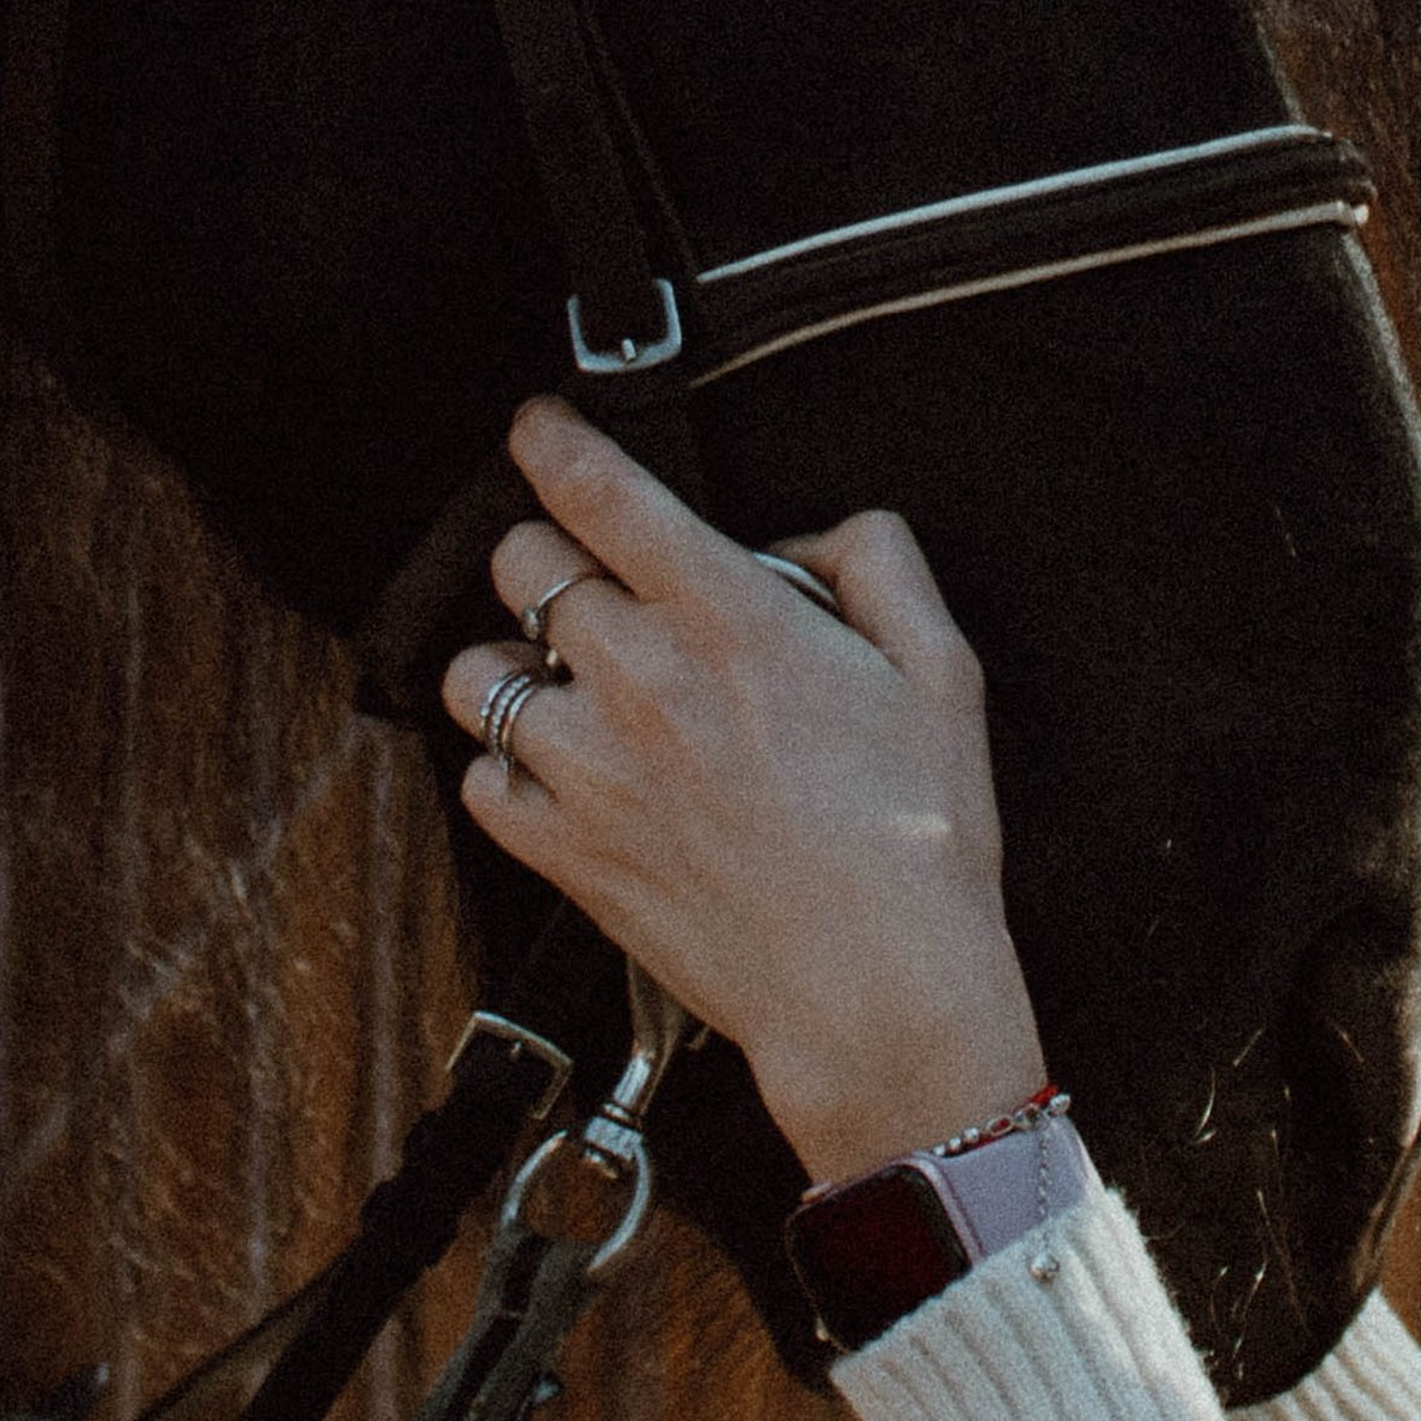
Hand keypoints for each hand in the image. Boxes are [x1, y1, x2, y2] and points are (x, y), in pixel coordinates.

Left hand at [441, 397, 1045, 1186]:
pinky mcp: (563, 854)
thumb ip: (878, 563)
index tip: (542, 428)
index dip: (554, 440)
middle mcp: (640, 680)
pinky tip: (570, 775)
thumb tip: (814, 538)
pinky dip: (511, 770)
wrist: (876, 992)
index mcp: (730, 618)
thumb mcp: (942, 668)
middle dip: (552, 552)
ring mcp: (589, 771)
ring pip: (479, 672)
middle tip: (598, 582)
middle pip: (521, 563)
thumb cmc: (919, 837)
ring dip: (514, 662)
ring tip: (570, 683)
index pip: (601, 492)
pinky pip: (482, 783)